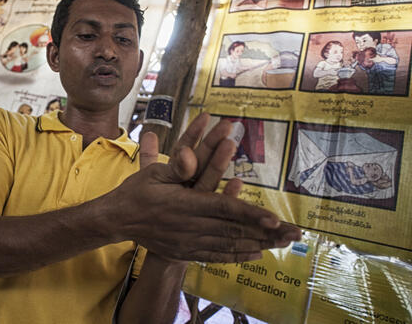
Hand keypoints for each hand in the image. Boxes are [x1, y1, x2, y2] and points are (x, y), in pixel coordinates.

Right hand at [107, 113, 300, 261]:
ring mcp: (188, 242)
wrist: (118, 220)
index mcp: (185, 204)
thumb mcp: (154, 172)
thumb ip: (177, 166)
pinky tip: (255, 255)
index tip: (275, 220)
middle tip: (294, 234)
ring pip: (229, 246)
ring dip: (259, 245)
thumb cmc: (137, 191)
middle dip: (267, 234)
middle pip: (234, 231)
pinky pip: (216, 256)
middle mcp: (190, 226)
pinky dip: (237, 256)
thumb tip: (190, 156)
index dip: (251, 215)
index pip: (225, 210)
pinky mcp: (185, 251)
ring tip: (283, 245)